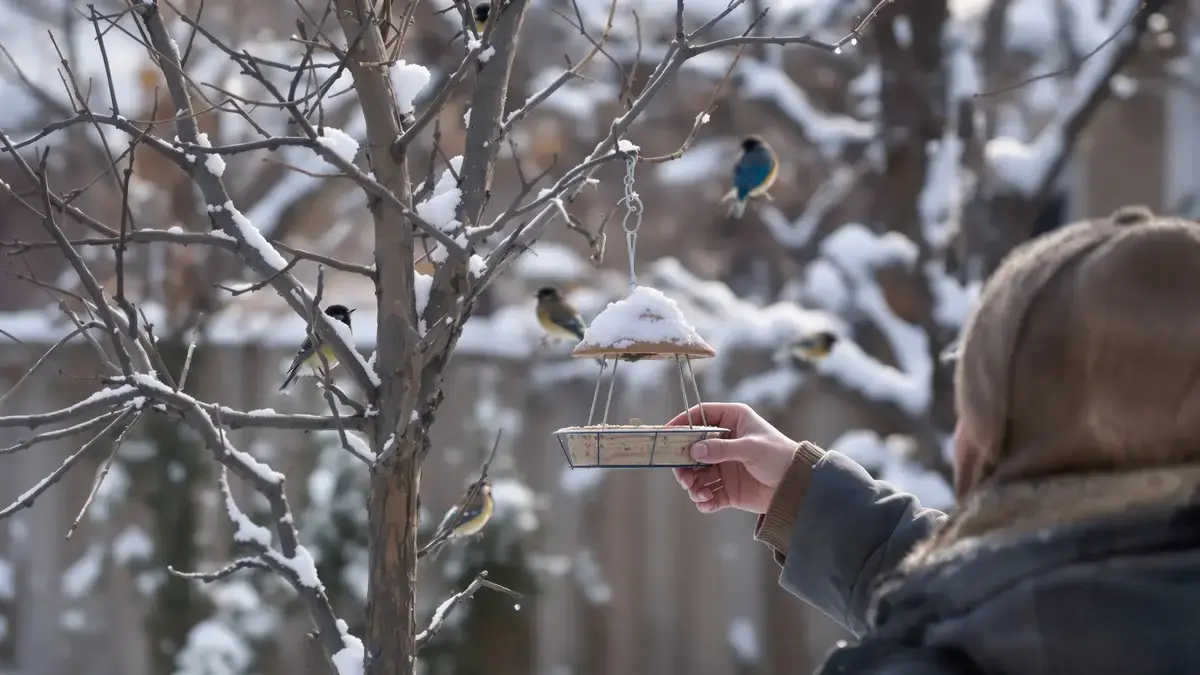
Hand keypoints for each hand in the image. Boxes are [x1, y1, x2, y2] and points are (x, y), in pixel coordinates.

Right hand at [668, 402, 797, 513]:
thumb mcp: (751, 448)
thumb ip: (722, 449)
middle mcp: (725, 442)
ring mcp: (724, 466)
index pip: (700, 416)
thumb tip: (693, 450)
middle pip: (692, 448)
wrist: (798, 487)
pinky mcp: (727, 489)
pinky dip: (703, 499)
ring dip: (692, 484)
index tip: (667, 434)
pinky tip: (707, 502)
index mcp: (733, 421)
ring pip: (696, 473)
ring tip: (698, 492)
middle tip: (682, 475)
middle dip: (683, 463)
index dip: (682, 423)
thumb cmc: (780, 456)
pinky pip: (707, 494)